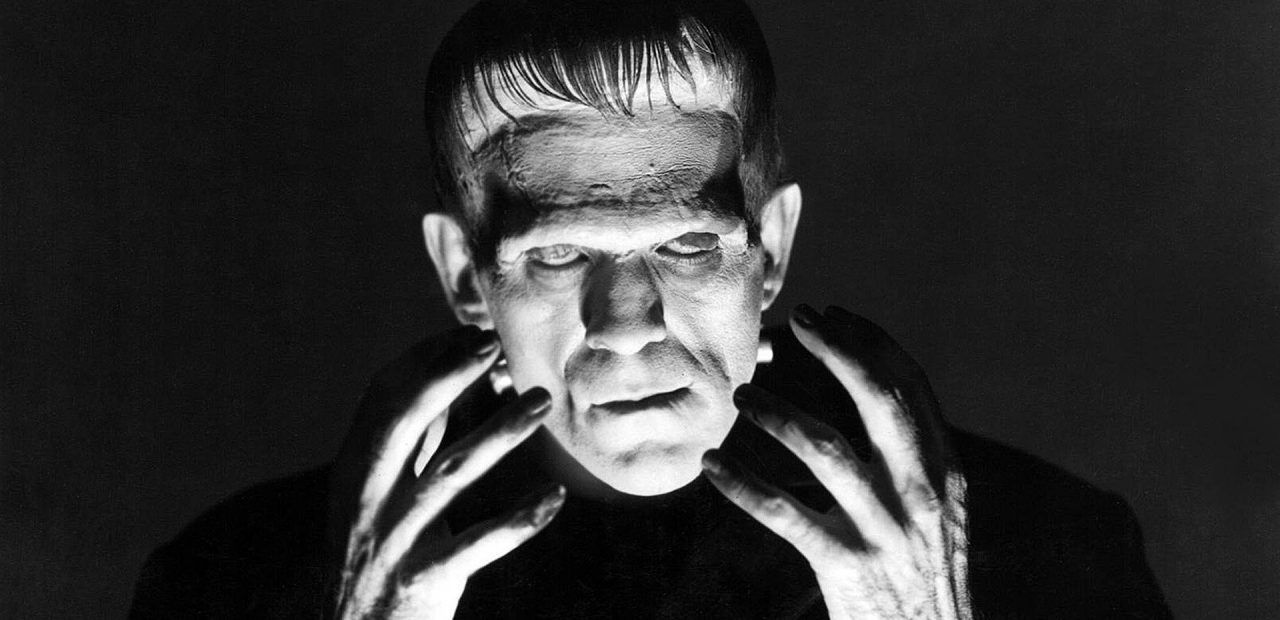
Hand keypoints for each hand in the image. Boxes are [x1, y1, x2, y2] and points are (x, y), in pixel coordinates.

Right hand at [329, 326, 563, 619]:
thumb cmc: (380, 557)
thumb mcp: (381, 495)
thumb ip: (415, 443)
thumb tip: (460, 379)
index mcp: (356, 470)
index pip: (384, 398)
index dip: (426, 359)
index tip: (471, 331)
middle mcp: (368, 497)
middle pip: (403, 422)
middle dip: (446, 376)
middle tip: (491, 343)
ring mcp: (395, 538)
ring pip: (451, 475)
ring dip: (499, 432)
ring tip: (541, 401)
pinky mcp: (424, 578)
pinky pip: (478, 543)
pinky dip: (519, 518)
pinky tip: (553, 497)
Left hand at [702, 305, 969, 619]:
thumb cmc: (922, 573)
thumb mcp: (936, 510)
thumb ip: (910, 456)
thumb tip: (866, 386)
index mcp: (945, 472)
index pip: (911, 387)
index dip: (871, 342)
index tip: (832, 315)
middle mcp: (920, 493)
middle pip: (879, 401)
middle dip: (838, 350)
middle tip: (798, 321)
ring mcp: (883, 529)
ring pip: (825, 448)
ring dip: (778, 413)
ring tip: (742, 393)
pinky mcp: (845, 564)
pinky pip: (784, 512)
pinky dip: (744, 484)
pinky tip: (714, 464)